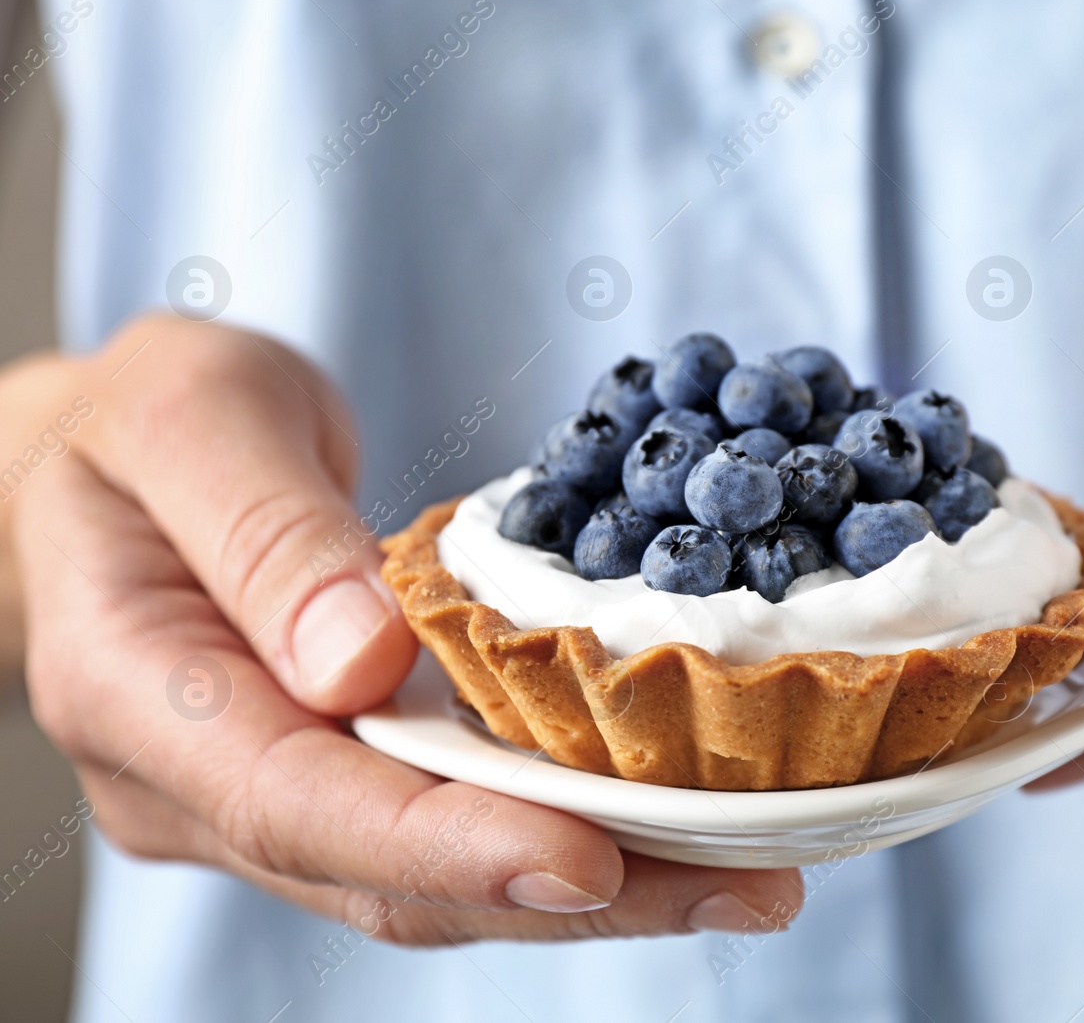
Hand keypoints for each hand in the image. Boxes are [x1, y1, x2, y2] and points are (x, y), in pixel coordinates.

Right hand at [9, 315, 800, 941]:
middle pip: (393, 875)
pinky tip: (674, 830)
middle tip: (742, 890)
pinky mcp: (339, 777)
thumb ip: (264, 535)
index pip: (300, 804)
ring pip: (436, 878)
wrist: (110, 464)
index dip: (450, 845)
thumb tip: (365, 666)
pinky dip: (563, 830)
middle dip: (574, 893)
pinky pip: (452, 823)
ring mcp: (271, 796)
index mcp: (139, 693)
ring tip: (745, 879)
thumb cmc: (139, 424)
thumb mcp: (186, 417)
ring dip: (598, 887)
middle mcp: (201, 785)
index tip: (591, 858)